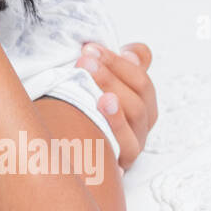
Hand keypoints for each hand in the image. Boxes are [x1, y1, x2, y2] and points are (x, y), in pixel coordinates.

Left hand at [76, 41, 157, 169]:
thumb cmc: (84, 113)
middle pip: (138, 94)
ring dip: (114, 91)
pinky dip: (114, 123)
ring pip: (135, 115)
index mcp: (141, 102)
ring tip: (93, 78)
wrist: (68, 152)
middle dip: (111, 73)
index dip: (117, 61)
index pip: (139, 78)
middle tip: (85, 60)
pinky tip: (100, 106)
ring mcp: (134, 143)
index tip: (91, 48)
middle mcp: (142, 123)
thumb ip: (119, 66)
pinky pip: (125, 144)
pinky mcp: (122, 162)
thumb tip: (132, 51)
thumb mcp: (100, 88)